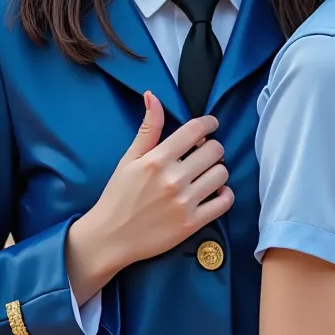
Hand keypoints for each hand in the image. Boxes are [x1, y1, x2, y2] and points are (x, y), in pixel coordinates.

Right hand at [66, 91, 232, 300]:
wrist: (110, 237)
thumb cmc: (118, 196)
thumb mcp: (129, 159)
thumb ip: (147, 129)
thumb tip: (153, 96)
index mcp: (157, 159)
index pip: (196, 130)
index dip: (209, 123)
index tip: (211, 125)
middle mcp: (173, 179)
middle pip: (215, 150)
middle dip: (212, 148)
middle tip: (203, 155)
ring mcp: (184, 202)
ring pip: (222, 174)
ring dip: (217, 171)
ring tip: (205, 175)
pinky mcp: (192, 223)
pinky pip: (224, 202)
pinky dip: (224, 195)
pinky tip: (214, 193)